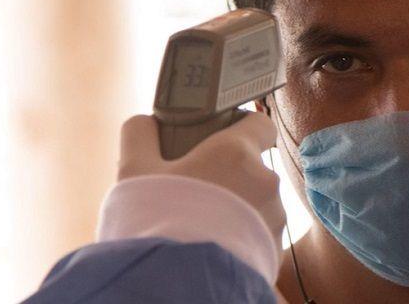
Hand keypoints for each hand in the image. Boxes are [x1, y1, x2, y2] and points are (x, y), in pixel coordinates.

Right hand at [117, 112, 285, 249]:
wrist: (174, 285)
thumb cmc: (155, 222)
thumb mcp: (134, 171)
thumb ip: (140, 135)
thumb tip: (145, 123)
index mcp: (236, 152)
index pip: (260, 123)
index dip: (242, 127)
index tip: (222, 137)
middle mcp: (265, 181)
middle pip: (252, 167)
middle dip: (228, 175)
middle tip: (195, 189)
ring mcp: (274, 217)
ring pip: (258, 202)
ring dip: (237, 208)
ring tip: (201, 224)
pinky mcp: (275, 249)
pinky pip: (260, 234)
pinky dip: (242, 236)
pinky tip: (213, 244)